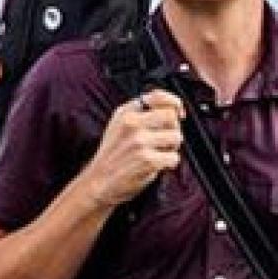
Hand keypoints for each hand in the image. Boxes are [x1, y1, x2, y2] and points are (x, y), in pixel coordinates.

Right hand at [80, 90, 186, 208]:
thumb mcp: (120, 126)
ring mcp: (139, 141)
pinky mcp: (147, 159)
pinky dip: (170, 164)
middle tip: (164, 140)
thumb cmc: (113, 156)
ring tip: (158, 153)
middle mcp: (132, 123)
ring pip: (176, 137)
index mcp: (125, 112)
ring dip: (172, 147)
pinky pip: (174, 157)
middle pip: (171, 116)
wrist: (98, 182)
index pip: (158, 96)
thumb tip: (175, 109)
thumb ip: (142, 114)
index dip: (175, 103)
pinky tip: (156, 165)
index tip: (179, 112)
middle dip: (174, 129)